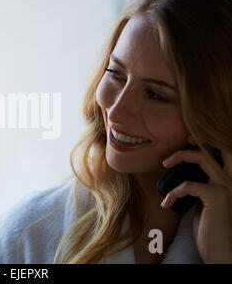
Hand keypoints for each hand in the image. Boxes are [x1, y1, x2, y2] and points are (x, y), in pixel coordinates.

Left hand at [160, 135, 231, 262]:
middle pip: (220, 147)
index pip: (224, 153)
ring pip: (202, 158)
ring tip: (165, 165)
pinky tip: (166, 204)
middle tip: (184, 139)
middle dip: (201, 139)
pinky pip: (189, 184)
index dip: (208, 142)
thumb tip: (181, 171)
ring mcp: (227, 187)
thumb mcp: (203, 201)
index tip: (188, 139)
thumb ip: (200, 185)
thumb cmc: (210, 227)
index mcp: (229, 180)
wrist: (220, 251)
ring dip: (179, 157)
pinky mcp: (217, 196)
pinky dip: (173, 192)